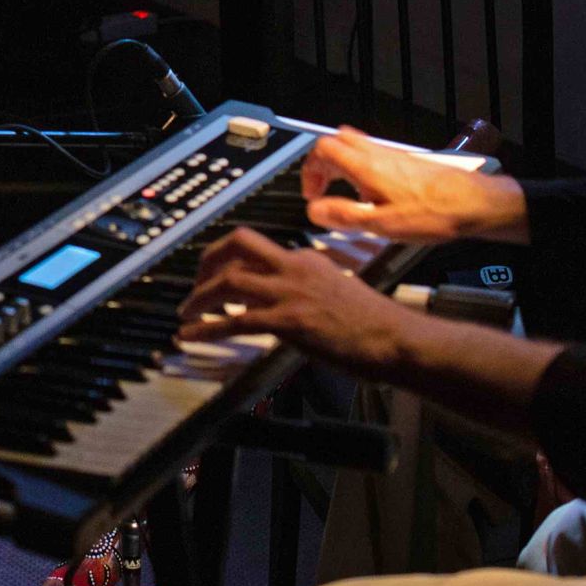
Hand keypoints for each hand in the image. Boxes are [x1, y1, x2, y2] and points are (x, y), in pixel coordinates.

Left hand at [177, 227, 414, 377]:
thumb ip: (304, 293)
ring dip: (199, 297)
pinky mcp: (289, 321)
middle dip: (207, 260)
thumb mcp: (336, 294)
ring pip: (228, 280)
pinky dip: (205, 328)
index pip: (257, 249)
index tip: (217, 278)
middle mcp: (295, 267)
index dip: (231, 262)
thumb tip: (271, 308)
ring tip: (185, 314)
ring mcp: (291, 292)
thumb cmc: (377, 326)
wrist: (399, 341)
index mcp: (307, 259)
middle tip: (195, 283)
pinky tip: (190, 336)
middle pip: (237, 244)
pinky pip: (235, 320)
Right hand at [302, 126, 529, 242]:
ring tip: (347, 191)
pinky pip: (374, 154)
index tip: (313, 195)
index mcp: (365, 166)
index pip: (322, 149)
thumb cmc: (432, 213)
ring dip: (342, 163)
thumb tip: (315, 211)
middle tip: (324, 187)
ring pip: (356, 145)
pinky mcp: (406, 161)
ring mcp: (392, 154)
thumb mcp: (383, 224)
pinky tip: (374, 192)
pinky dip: (362, 167)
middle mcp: (376, 153)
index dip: (310, 171)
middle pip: (337, 140)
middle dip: (323, 162)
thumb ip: (345, 215)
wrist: (473, 203)